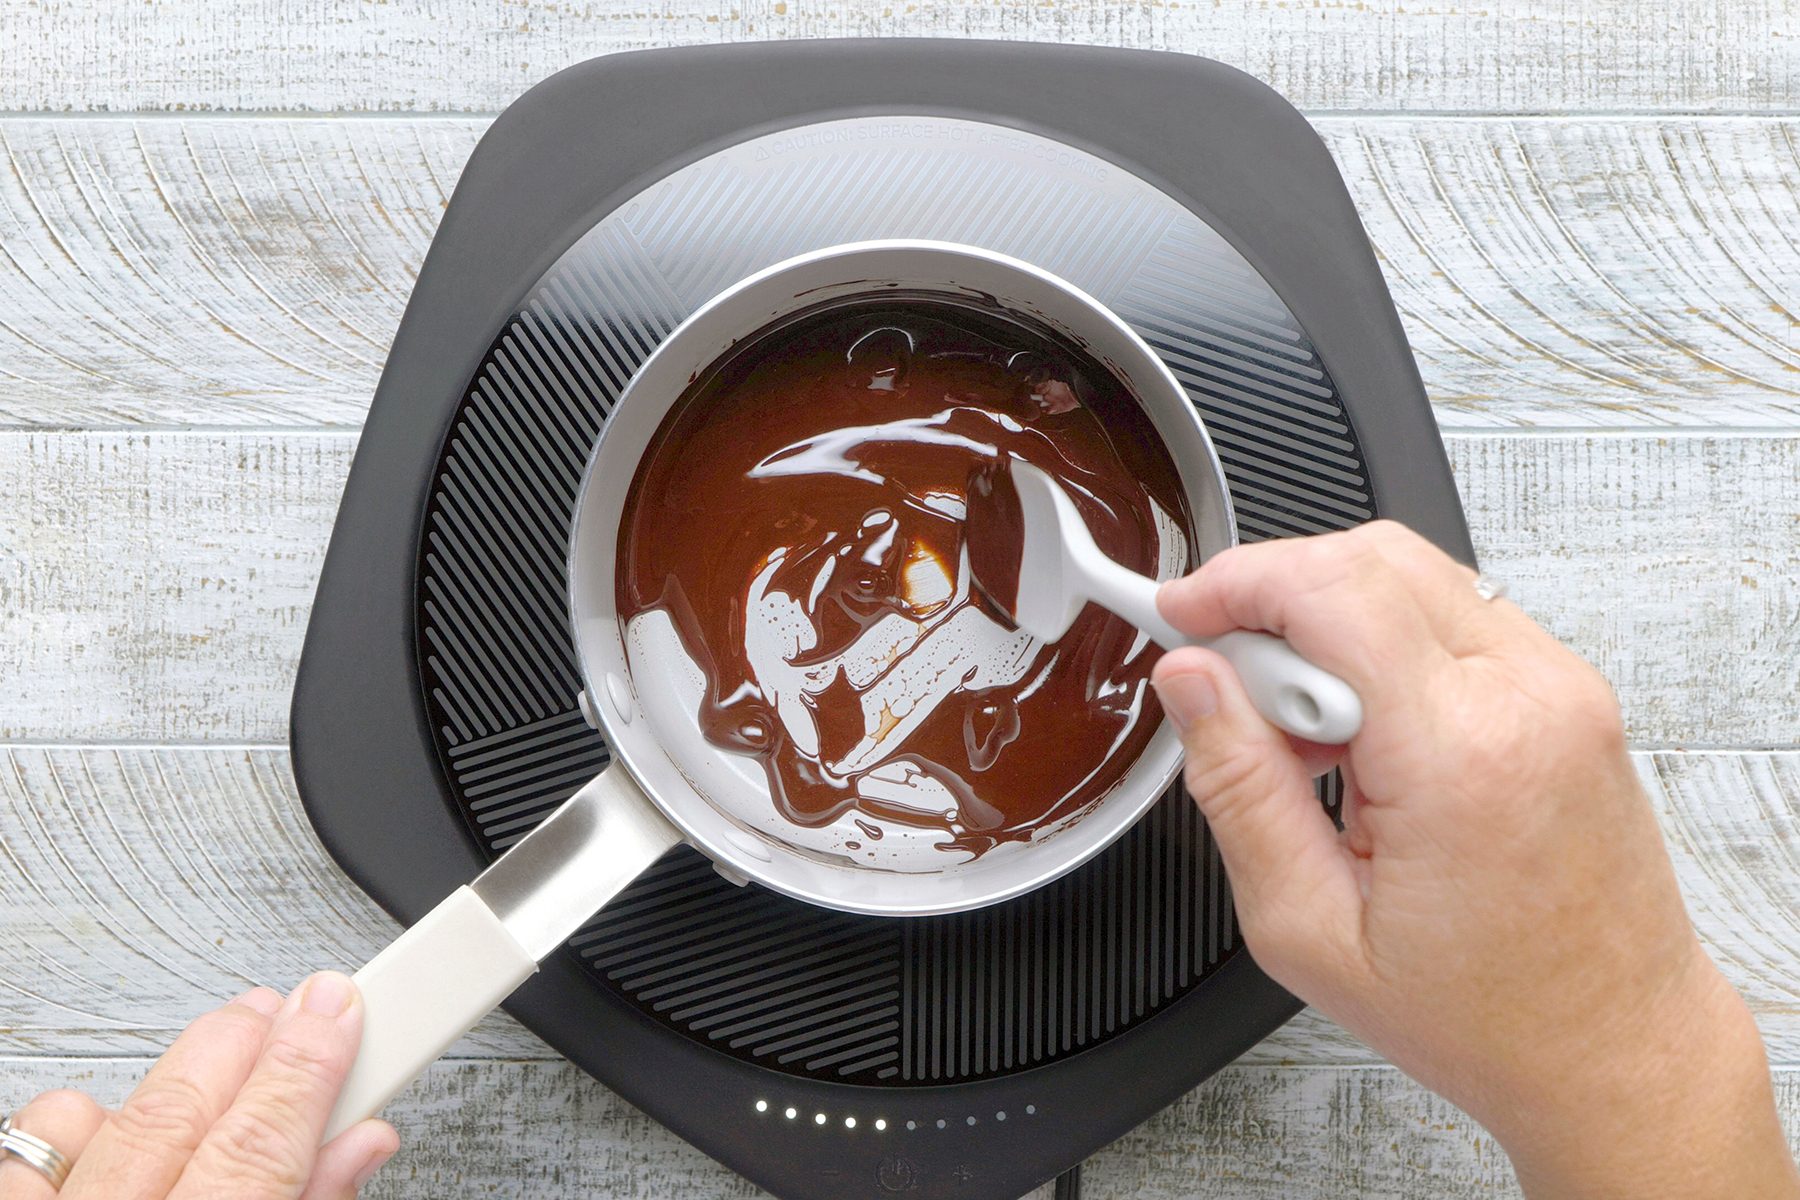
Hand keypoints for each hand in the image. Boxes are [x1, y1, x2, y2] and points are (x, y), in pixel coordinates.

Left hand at [1, 974, 396, 1199]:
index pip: (258, 1146)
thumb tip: (361, 1141)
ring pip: (105, 1114)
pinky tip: (134, 1114)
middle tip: (307, 1001)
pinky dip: (88, 1118)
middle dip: (252, 1042)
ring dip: (181, 1070)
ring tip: (237, 1043)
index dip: (308, 1065)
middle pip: (181, 1111)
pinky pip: (35, 1142)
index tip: (344, 1005)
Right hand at [1152, 520, 1798, 1199]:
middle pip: (1372, 558)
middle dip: (1276, 592)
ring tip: (1305, 727)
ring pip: (1415, 572)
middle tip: (1229, 676)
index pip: (1332, 591)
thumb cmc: (1486, 1015)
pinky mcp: (1573, 692)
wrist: (1614, 1049)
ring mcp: (1564, 688)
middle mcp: (1528, 699)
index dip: (1236, 583)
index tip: (1182, 614)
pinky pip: (1457, 612)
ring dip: (1333, 617)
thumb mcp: (1308, 927)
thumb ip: (1236, 786)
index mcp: (1460, 756)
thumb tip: (1191, 682)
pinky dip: (1388, 640)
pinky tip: (1364, 728)